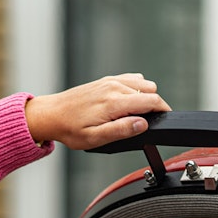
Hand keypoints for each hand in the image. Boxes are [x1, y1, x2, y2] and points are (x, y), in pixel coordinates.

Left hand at [24, 73, 171, 149]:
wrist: (51, 114)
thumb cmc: (70, 129)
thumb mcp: (95, 138)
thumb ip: (121, 130)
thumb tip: (142, 124)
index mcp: (114, 103)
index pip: (151, 101)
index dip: (163, 111)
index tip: (165, 120)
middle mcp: (114, 87)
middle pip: (150, 91)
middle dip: (154, 106)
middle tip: (145, 122)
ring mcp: (110, 81)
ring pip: (143, 83)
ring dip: (145, 97)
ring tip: (135, 114)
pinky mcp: (106, 80)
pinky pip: (132, 79)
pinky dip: (136, 89)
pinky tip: (128, 103)